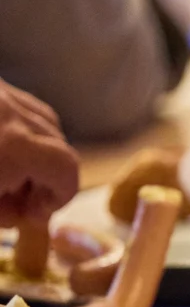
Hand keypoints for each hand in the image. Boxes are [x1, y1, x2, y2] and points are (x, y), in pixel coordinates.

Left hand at [0, 80, 78, 226]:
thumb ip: (4, 212)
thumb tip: (26, 213)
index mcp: (10, 146)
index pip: (66, 167)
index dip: (63, 194)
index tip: (38, 212)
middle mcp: (10, 113)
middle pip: (58, 144)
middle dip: (48, 175)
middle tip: (21, 199)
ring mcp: (1, 93)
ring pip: (43, 122)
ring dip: (37, 150)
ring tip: (10, 171)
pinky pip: (21, 105)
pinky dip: (21, 128)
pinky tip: (2, 144)